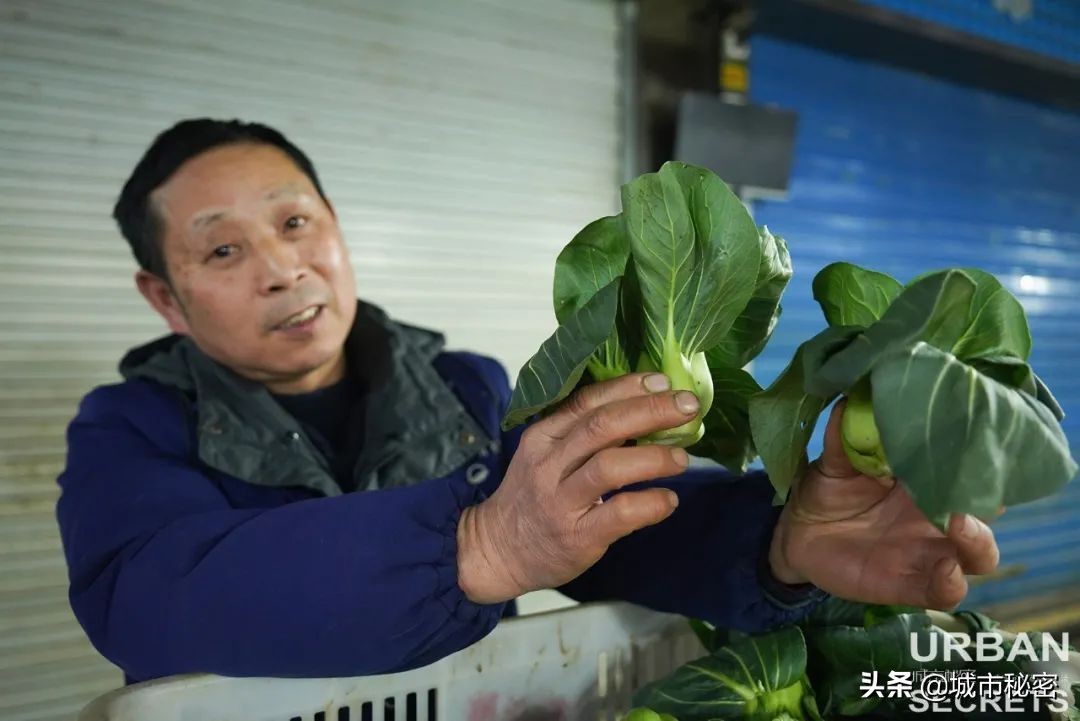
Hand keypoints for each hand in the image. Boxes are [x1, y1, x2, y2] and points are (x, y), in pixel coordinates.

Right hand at [457, 373, 696, 603]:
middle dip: (650, 411)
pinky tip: (668, 501)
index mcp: (543, 437)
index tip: (662, 381)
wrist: (498, 551)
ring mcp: (560, 501)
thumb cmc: (533, 497)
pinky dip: (649, 504)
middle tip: (688, 407)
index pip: (586, 401)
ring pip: (608, 467)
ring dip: (652, 457)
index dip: (627, 387)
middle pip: (601, 426)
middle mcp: (549, 464)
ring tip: (681, 458)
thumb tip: (644, 409)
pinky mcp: (576, 536)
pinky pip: (618, 514)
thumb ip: (581, 434)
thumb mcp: (545, 456)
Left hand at [768, 401, 1001, 609]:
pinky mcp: (912, 584)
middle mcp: (938, 516)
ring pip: (979, 554)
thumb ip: (843, 442)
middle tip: (965, 489)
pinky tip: (945, 571)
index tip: (980, 447)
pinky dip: (951, 584)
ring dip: (977, 542)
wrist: (798, 534)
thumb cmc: (826, 492)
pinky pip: (947, 591)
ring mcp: (929, 552)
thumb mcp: (832, 466)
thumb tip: (848, 404)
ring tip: (958, 526)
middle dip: (987, 500)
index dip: (981, 461)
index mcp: (925, 481)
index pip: (970, 471)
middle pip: (987, 513)